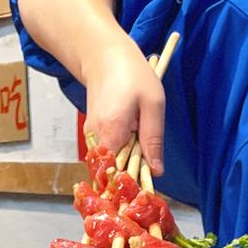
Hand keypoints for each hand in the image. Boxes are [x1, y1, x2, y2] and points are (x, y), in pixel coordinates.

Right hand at [83, 38, 166, 176]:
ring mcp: (91, 137)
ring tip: (141, 154)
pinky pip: (106, 155)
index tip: (147, 190)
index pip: (117, 174)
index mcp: (112, 131)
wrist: (103, 56)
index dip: (133, 185)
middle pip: (112, 173)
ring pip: (109, 166)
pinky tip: (131, 146)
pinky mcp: (91, 135)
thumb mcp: (153, 104)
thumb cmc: (131, 74)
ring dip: (127, 166)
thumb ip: (153, 140)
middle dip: (131, 178)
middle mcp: (96, 138)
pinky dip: (120, 157)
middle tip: (149, 173)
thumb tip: (155, 171)